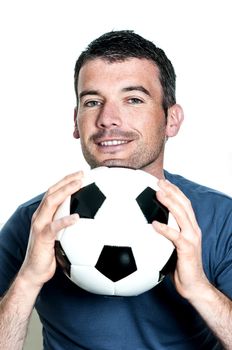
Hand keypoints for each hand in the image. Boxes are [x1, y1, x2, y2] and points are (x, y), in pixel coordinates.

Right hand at [19, 171, 82, 288]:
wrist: (34, 272)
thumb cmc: (49, 254)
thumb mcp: (59, 236)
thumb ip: (67, 226)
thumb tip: (86, 220)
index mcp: (44, 214)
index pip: (54, 192)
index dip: (66, 181)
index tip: (81, 174)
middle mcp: (40, 216)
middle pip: (52, 192)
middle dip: (67, 180)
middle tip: (82, 174)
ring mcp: (40, 225)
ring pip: (51, 202)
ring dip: (66, 191)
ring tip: (79, 184)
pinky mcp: (42, 237)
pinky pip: (54, 226)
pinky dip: (65, 220)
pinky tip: (77, 217)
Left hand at [153, 179, 209, 299]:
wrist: (193, 285)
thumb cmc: (180, 267)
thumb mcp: (170, 247)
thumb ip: (163, 235)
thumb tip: (145, 227)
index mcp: (190, 227)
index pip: (184, 204)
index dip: (174, 191)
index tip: (163, 182)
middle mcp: (193, 229)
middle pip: (184, 204)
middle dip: (172, 190)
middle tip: (158, 181)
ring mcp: (191, 238)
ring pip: (181, 215)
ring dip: (169, 202)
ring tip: (158, 193)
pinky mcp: (187, 249)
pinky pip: (175, 236)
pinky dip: (164, 228)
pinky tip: (153, 224)